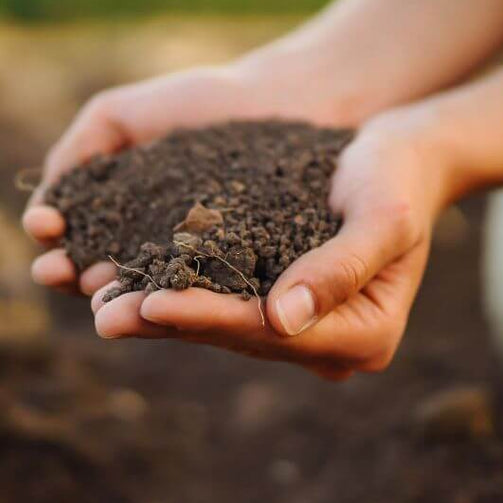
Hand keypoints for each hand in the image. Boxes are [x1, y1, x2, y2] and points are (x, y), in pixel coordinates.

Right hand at [23, 59, 348, 294]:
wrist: (282, 99)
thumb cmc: (203, 102)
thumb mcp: (121, 115)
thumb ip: (79, 150)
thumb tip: (44, 207)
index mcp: (122, 214)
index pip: (75, 238)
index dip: (54, 238)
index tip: (44, 229)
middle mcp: (153, 246)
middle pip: (100, 271)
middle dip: (72, 273)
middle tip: (56, 271)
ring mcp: (195, 264)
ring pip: (145, 289)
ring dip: (114, 294)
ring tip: (96, 290)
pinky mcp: (238, 274)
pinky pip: (203, 290)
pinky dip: (175, 297)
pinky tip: (155, 293)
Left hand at [90, 108, 449, 380]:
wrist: (403, 159)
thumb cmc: (398, 178)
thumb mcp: (383, 215)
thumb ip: (340, 267)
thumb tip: (282, 319)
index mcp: (367, 335)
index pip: (274, 332)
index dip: (211, 318)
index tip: (151, 303)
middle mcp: (333, 344)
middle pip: (241, 337)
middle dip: (171, 323)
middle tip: (104, 314)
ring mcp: (306, 328)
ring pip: (224, 325)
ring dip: (162, 314)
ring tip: (100, 302)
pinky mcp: (282, 303)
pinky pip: (224, 302)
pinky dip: (179, 292)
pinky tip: (129, 281)